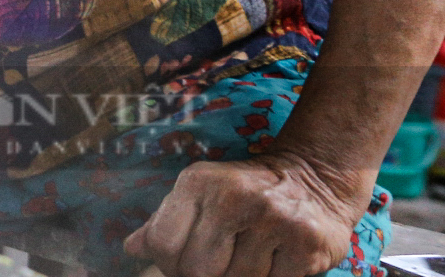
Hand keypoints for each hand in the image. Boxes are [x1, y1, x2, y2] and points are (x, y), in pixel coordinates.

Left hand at [124, 153, 370, 276]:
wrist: (313, 177)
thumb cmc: (243, 193)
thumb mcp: (198, 194)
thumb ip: (163, 223)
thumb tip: (131, 249)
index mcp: (198, 182)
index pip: (162, 244)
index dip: (168, 265)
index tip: (183, 263)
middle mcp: (234, 195)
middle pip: (197, 271)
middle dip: (206, 276)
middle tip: (221, 263)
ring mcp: (273, 218)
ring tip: (251, 254)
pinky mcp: (307, 243)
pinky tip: (276, 258)